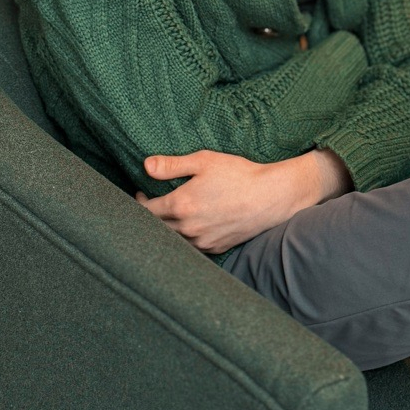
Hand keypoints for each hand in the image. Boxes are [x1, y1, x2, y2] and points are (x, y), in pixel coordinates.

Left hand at [135, 148, 350, 254]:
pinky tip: (189, 226)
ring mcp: (201, 241)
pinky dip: (184, 238)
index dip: (139, 203)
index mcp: (181, 204)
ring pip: (172, 240)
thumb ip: (172, 165)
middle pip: (156, 228)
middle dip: (151, 216)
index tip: (141, 193)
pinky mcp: (215, 248)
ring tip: (169, 215)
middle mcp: (188, 228)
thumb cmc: (238, 174)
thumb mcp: (204, 160)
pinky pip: (190, 247)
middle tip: (152, 203)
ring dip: (166, 229)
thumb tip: (145, 166)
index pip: (146, 211)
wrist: (270, 196)